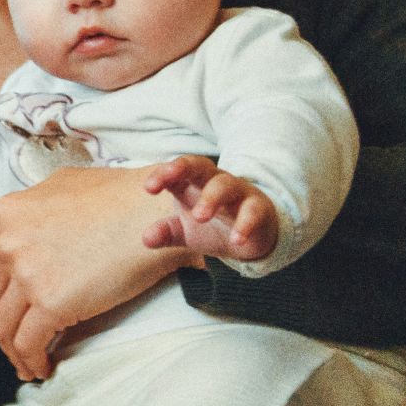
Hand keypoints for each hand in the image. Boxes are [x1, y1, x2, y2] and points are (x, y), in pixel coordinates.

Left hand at [0, 165, 200, 380]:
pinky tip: (43, 367)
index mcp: (5, 214)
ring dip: (15, 349)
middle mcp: (7, 243)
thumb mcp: (62, 184)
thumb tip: (26, 224)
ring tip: (29, 362)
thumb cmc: (120, 196)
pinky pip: (28, 344)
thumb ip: (34, 206)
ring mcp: (26, 274)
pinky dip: (31, 361)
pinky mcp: (50, 303)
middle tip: (20, 334)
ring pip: (5, 326)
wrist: (156, 211)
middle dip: (5, 318)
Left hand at [141, 156, 277, 261]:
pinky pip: (253, 211)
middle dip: (183, 169)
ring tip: (200, 217)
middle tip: (168, 183)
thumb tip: (146, 239)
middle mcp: (214, 181)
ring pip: (225, 185)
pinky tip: (236, 240)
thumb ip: (167, 232)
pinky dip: (245, 224)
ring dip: (211, 198)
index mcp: (192, 183)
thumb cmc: (213, 226)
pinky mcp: (259, 208)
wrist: (252, 238)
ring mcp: (238, 192)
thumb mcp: (185, 232)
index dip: (163, 174)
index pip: (176, 171)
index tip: (149, 188)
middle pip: (200, 165)